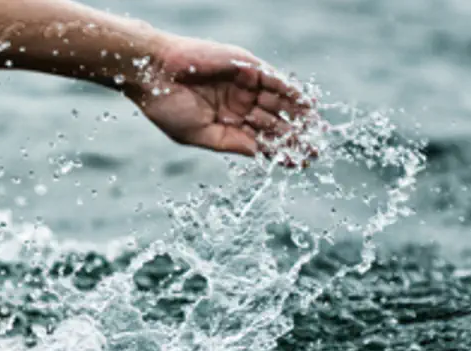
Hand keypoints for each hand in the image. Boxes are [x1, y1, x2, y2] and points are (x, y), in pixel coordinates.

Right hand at [131, 36, 318, 167]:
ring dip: (298, 116)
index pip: (259, 139)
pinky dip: (291, 91)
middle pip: (274, 122)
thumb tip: (259, 155)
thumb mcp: (200, 134)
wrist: (153, 73)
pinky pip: (275, 80)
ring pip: (278, 102)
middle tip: (316, 148)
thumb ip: (231, 143)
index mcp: (225, 122)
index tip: (299, 163)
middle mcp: (238, 103)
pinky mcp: (246, 66)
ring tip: (317, 131)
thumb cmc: (167, 106)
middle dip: (295, 136)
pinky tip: (307, 105)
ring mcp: (243, 85)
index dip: (280, 151)